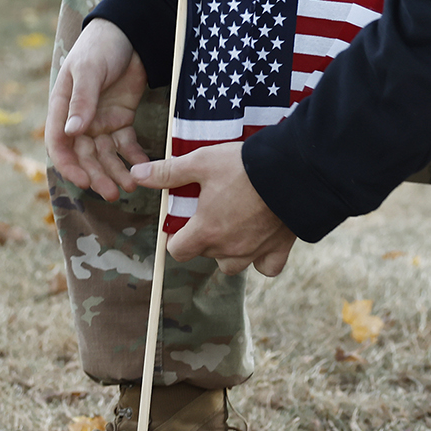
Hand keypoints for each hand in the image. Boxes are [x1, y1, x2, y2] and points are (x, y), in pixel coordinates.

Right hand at [46, 20, 153, 198]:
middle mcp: (80, 119)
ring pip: (106, 155)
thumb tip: (72, 132)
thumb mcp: (89, 70)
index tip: (82, 181)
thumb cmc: (100, 46)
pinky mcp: (122, 119)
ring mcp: (101, 121)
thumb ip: (82, 101)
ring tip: (130, 187)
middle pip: (85, 155)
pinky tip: (144, 168)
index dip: (68, 165)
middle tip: (112, 193)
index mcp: (62, 107)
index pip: (59, 143)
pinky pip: (126, 144)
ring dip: (115, 171)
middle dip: (97, 175)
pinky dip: (134, 157)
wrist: (129, 32)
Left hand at [138, 143, 297, 276]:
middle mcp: (228, 249)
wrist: (294, 171)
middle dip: (204, 238)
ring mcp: (254, 252)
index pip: (178, 251)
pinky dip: (261, 259)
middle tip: (211, 212)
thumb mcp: (201, 162)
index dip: (175, 238)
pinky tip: (260, 240)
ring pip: (232, 265)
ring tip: (233, 226)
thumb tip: (136, 174)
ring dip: (229, 251)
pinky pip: (266, 268)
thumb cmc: (244, 166)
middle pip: (205, 254)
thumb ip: (168, 172)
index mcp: (206, 231)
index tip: (181, 223)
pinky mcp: (279, 250)